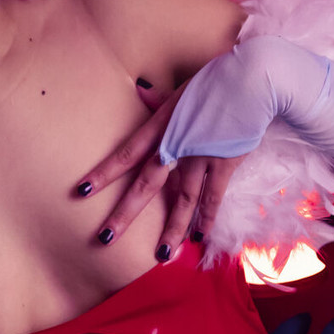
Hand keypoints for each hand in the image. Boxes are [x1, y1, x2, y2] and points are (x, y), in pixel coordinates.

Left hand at [76, 80, 244, 258]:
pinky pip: (214, 197)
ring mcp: (200, 156)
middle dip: (125, 213)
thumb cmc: (216, 82)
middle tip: (106, 238)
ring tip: (162, 254)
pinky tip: (200, 237)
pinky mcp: (225, 163)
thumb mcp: (182, 90)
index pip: (125, 153)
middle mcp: (176, 144)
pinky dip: (207, 218)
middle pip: (146, 184)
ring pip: (183, 199)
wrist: (252, 79)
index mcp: (161, 126)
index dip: (103, 173)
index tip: (82, 191)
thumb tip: (140, 91)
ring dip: (172, 228)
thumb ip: (159, 99)